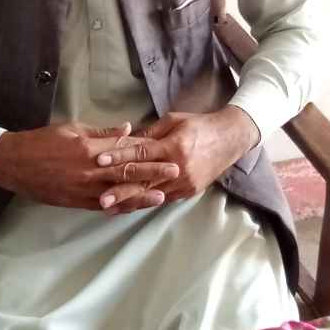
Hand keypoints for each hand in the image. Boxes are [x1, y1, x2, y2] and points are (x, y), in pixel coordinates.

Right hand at [0, 121, 179, 211]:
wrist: (15, 163)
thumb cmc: (42, 141)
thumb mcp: (73, 128)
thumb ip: (102, 132)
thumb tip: (128, 129)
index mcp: (90, 149)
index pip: (125, 152)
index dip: (148, 154)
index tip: (167, 153)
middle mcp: (90, 171)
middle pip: (127, 174)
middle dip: (153, 174)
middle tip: (174, 173)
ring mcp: (84, 190)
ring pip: (119, 194)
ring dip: (142, 196)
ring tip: (162, 196)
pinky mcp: (77, 202)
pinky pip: (104, 206)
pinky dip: (121, 207)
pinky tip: (134, 208)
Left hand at [95, 107, 259, 211]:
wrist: (230, 139)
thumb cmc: (199, 125)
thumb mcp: (173, 121)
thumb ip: (150, 133)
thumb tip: (125, 139)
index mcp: (174, 146)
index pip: (142, 153)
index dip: (119, 156)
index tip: (99, 161)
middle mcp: (179, 167)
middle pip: (145, 180)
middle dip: (121, 191)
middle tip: (101, 199)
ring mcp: (185, 182)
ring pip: (153, 194)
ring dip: (130, 202)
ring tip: (109, 209)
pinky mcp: (189, 190)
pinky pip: (164, 198)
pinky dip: (146, 202)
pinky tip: (130, 207)